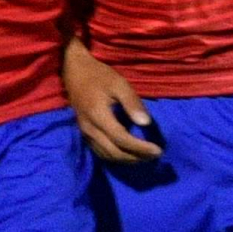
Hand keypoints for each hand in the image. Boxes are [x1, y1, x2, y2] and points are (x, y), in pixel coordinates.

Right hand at [64, 40, 161, 162]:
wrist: (74, 71)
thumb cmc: (99, 76)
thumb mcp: (119, 83)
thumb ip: (132, 103)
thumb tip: (146, 123)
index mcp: (98, 115)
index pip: (122, 139)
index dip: (140, 148)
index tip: (157, 150)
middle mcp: (90, 128)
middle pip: (114, 152)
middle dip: (135, 157)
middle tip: (154, 156)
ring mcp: (85, 132)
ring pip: (106, 155)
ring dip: (126, 160)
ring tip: (144, 157)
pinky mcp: (84, 133)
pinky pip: (100, 151)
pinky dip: (116, 156)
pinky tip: (128, 153)